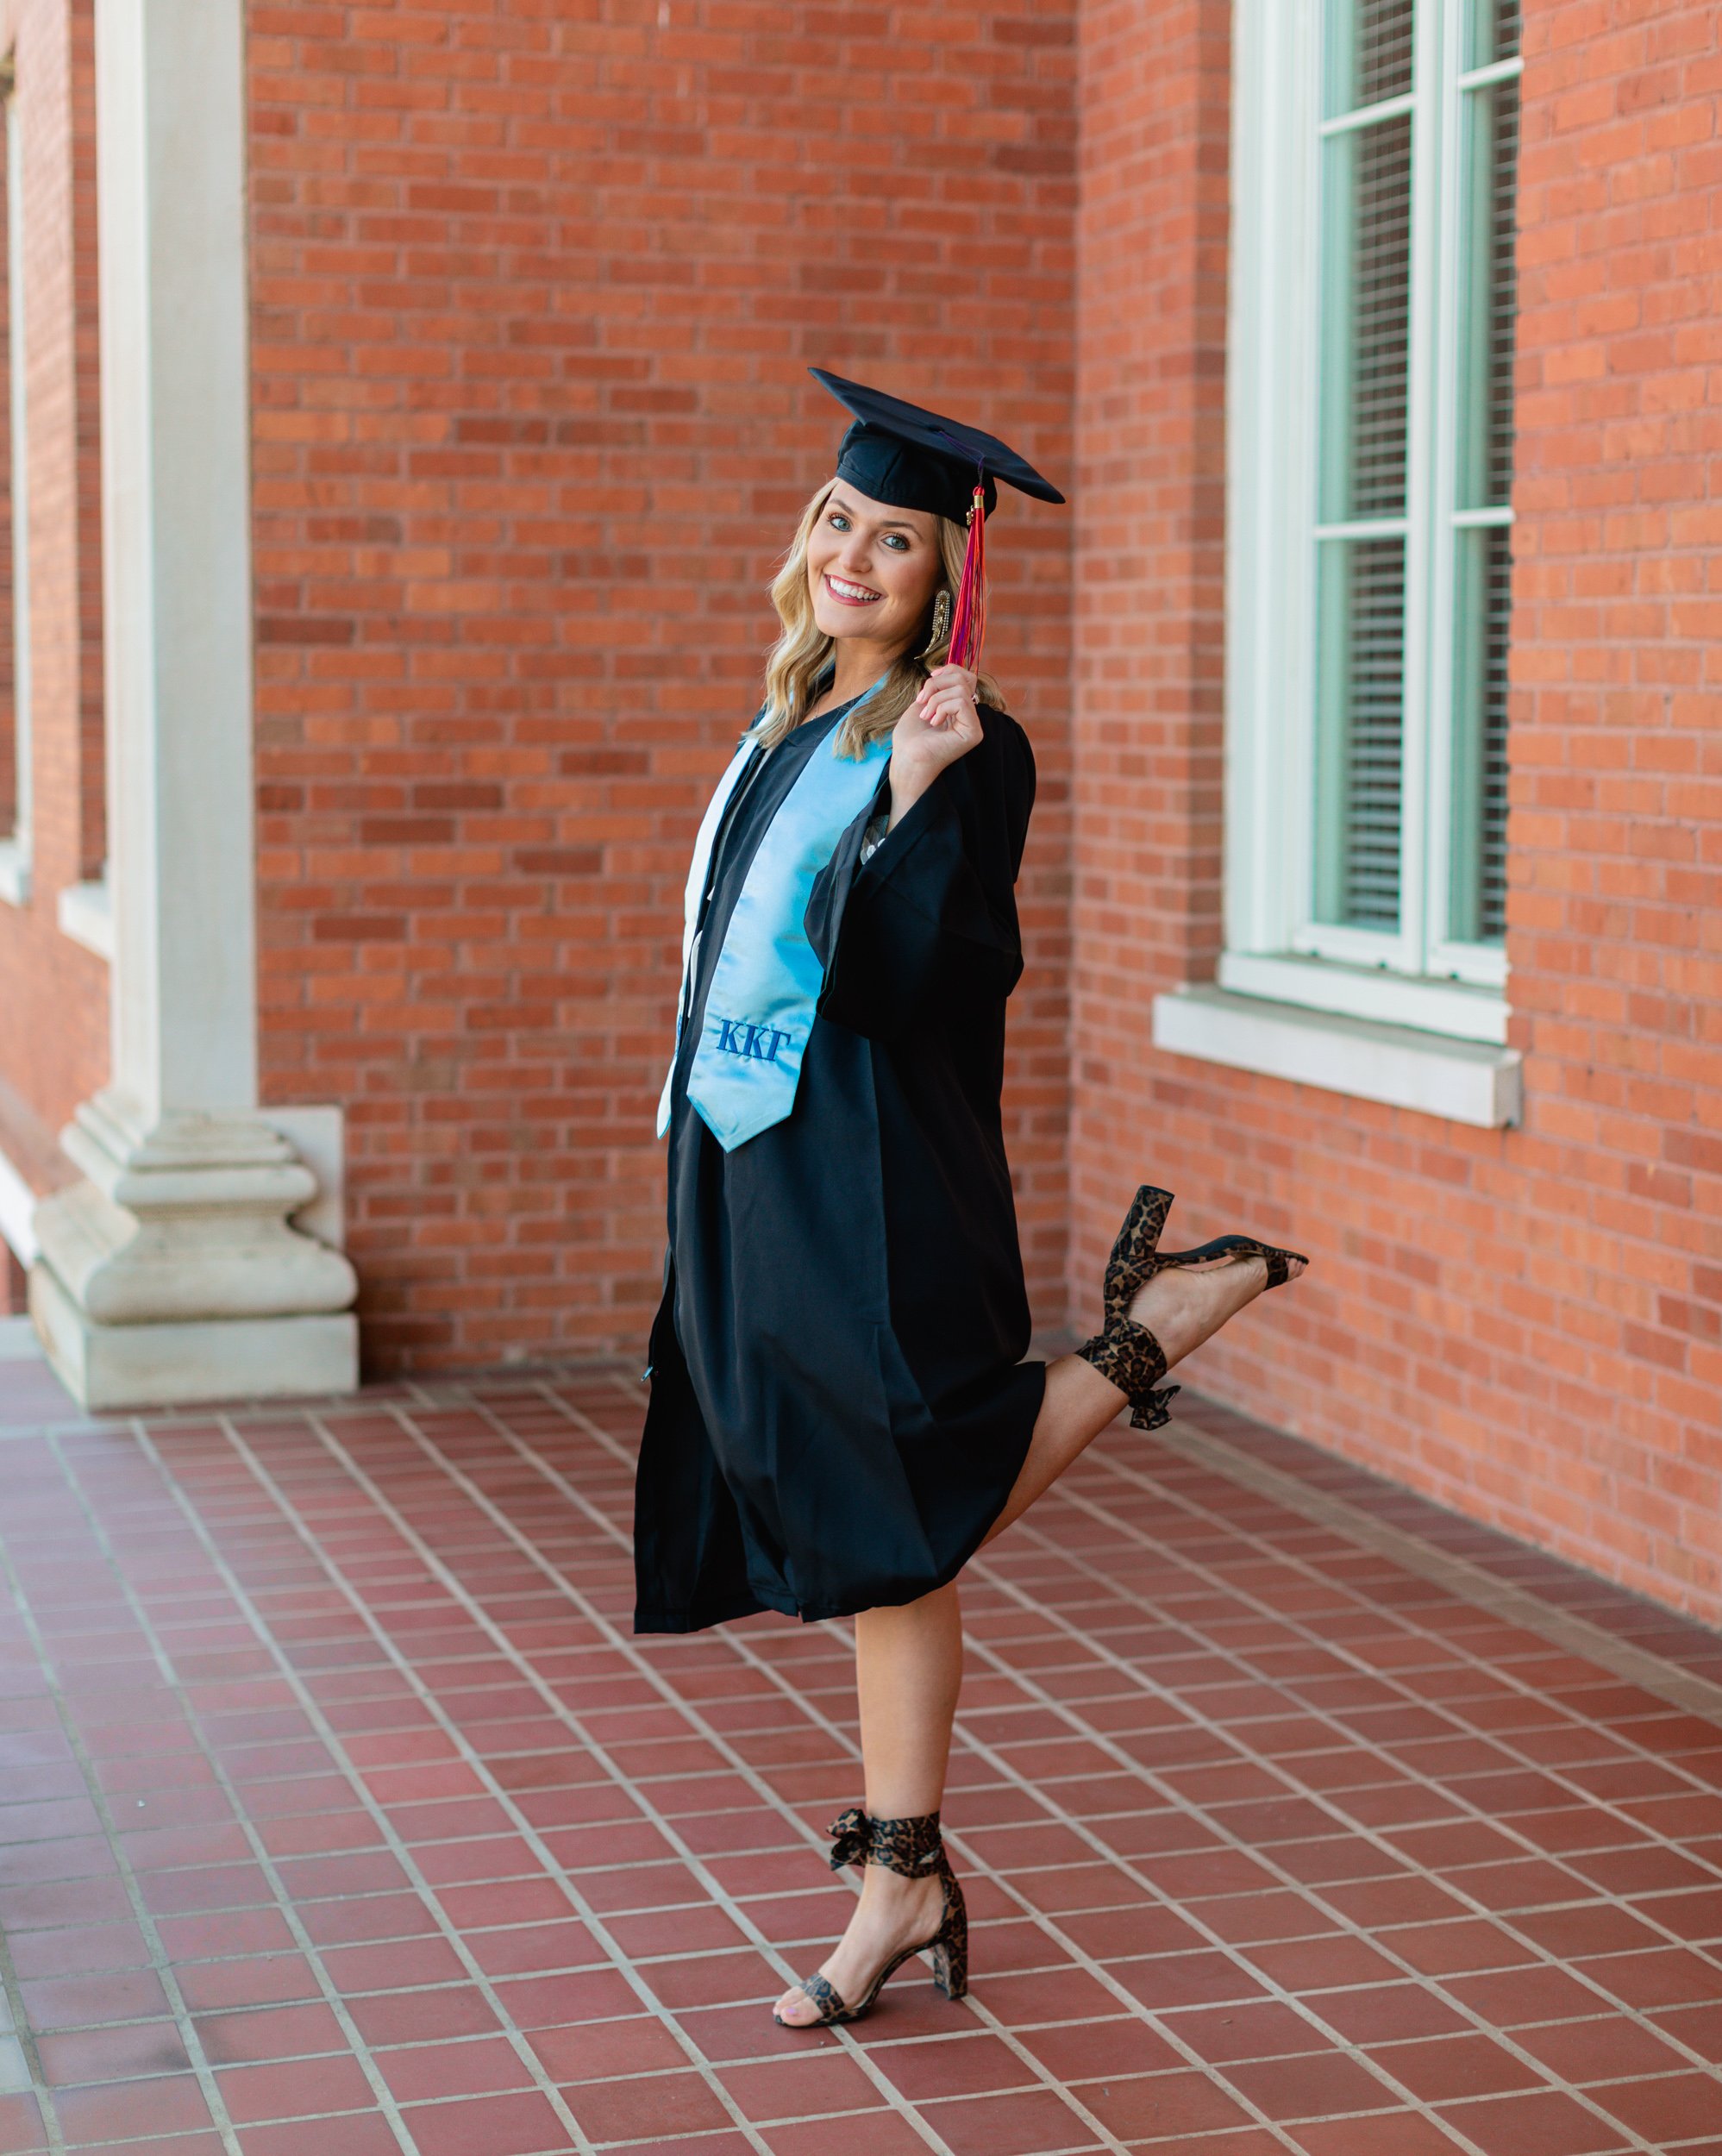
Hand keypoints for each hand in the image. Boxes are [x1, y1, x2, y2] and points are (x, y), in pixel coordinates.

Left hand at [888, 665, 981, 825]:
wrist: (906, 759)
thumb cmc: (910, 737)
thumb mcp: (923, 702)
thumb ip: (937, 686)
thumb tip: (945, 670)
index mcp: (959, 710)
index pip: (965, 677)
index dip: (948, 670)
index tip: (929, 678)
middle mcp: (970, 717)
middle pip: (964, 679)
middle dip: (937, 684)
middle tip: (921, 701)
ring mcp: (974, 726)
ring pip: (961, 689)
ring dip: (936, 698)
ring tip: (926, 716)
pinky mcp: (973, 733)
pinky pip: (962, 702)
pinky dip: (942, 707)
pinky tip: (933, 722)